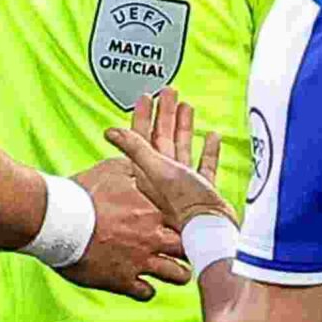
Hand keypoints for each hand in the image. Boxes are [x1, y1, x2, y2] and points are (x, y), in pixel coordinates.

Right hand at [52, 157, 189, 301]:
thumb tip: (147, 162)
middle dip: (190, 250)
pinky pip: (147, 293)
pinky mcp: (123, 280)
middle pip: (190, 249)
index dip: (192, 223)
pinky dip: (147, 290)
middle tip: (184, 250)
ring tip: (171, 270)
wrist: (57, 219)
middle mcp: (153, 236)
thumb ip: (136, 166)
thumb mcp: (113, 169)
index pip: (190, 221)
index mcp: (154, 210)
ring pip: (178, 275)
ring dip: (176, 273)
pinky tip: (142, 284)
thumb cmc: (83, 191)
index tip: (187, 224)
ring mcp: (140, 260)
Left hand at [105, 87, 232, 230]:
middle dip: (166, 113)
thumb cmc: (183, 203)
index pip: (143, 136)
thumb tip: (110, 131)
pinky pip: (205, 164)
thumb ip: (135, 149)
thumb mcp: (158, 170)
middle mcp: (166, 175)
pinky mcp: (204, 189)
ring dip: (185, 126)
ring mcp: (185, 182)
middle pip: (163, 137)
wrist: (210, 230)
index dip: (144, 115)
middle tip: (169, 91)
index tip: (147, 95)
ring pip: (183, 146)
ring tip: (187, 106)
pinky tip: (212, 136)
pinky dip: (208, 149)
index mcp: (152, 170)